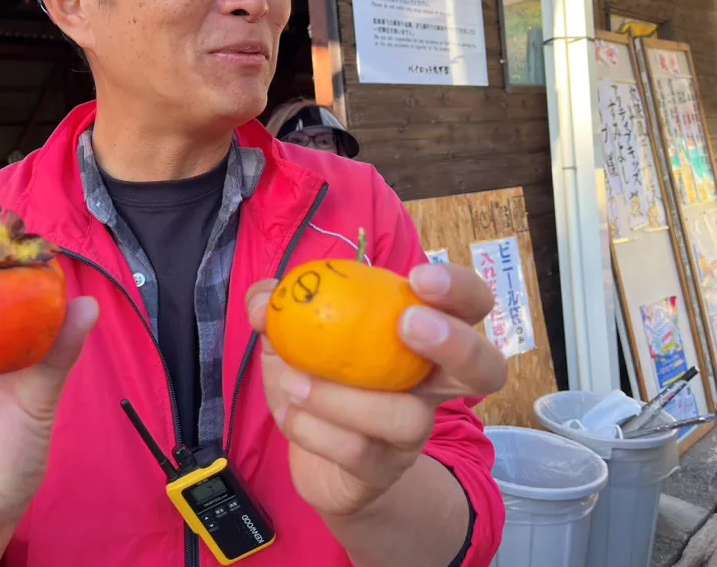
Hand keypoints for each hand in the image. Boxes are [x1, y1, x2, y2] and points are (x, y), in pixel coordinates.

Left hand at [245, 262, 505, 519]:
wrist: (320, 465)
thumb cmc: (322, 384)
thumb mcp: (296, 339)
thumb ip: (279, 309)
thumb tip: (264, 297)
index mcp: (419, 338)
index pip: (468, 306)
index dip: (459, 290)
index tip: (419, 277)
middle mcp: (430, 386)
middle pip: (486, 368)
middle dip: (456, 343)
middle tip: (409, 325)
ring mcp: (411, 434)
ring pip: (408, 419)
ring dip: (345, 397)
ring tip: (294, 382)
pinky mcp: (381, 472)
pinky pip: (359, 452)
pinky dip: (315, 429)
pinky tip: (289, 414)